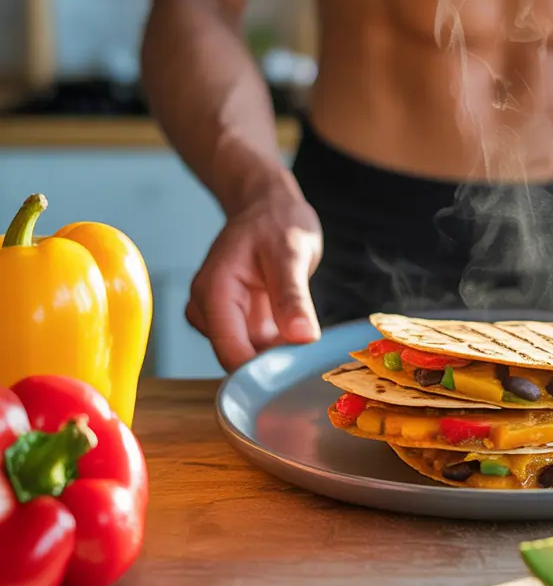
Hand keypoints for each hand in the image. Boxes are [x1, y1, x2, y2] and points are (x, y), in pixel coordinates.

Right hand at [185, 190, 323, 371]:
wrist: (269, 206)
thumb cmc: (277, 221)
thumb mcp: (291, 254)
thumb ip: (293, 296)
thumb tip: (302, 337)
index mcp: (215, 292)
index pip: (229, 351)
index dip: (260, 372)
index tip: (296, 379)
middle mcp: (209, 308)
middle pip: (236, 358)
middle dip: (271, 366)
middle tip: (311, 364)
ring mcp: (221, 316)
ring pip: (247, 355)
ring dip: (277, 356)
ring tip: (308, 344)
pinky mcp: (237, 320)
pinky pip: (256, 346)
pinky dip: (278, 347)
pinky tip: (299, 338)